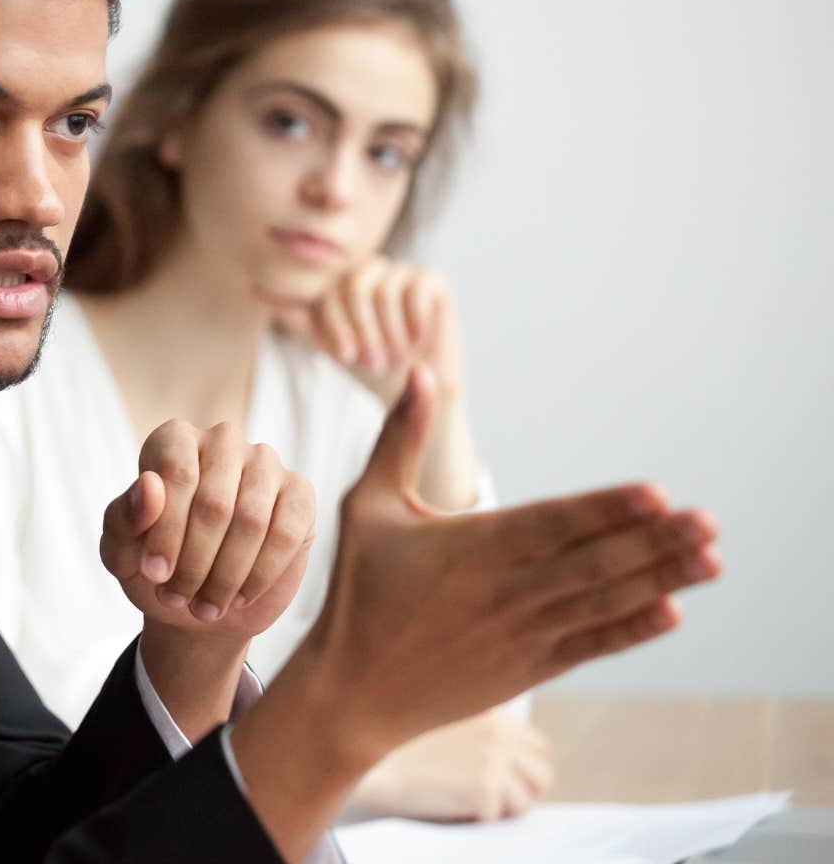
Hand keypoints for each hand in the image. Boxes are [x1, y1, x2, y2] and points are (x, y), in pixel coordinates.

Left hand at [99, 420, 314, 637]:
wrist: (195, 603)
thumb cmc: (154, 567)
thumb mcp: (121, 552)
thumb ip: (123, 518)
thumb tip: (148, 485)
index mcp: (174, 440)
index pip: (175, 473)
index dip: (165, 531)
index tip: (154, 575)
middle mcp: (222, 441)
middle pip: (213, 502)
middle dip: (193, 562)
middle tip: (177, 600)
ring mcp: (265, 464)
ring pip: (251, 520)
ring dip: (225, 575)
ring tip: (204, 607)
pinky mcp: (299, 495)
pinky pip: (285, 533)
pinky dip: (260, 574)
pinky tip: (238, 597)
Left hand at [278, 257, 461, 405]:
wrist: (411, 385)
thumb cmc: (366, 363)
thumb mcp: (326, 341)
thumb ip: (296, 314)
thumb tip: (255, 287)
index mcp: (339, 281)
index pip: (327, 290)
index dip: (335, 324)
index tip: (345, 355)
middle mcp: (368, 268)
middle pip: (354, 287)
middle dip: (362, 330)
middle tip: (373, 361)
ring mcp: (400, 270)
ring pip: (385, 292)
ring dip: (389, 333)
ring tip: (395, 357)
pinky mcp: (431, 279)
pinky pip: (416, 290)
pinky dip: (414, 321)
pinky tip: (417, 340)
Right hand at [303, 364, 720, 752]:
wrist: (352, 690)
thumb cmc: (359, 591)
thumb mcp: (367, 507)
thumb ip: (397, 440)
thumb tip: (416, 372)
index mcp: (471, 547)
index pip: (553, 523)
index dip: (606, 509)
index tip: (656, 494)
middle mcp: (506, 591)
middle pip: (593, 563)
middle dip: (655, 542)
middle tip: (708, 521)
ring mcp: (522, 633)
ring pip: (603, 601)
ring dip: (660, 580)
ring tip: (711, 559)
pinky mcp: (528, 669)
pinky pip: (591, 646)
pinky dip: (631, 629)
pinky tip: (670, 611)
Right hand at [351, 712, 554, 821]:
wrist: (369, 760)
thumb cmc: (393, 743)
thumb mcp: (440, 717)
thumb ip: (473, 728)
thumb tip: (497, 758)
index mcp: (491, 714)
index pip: (536, 746)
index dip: (525, 767)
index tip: (507, 780)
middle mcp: (500, 734)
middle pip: (541, 775)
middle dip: (524, 792)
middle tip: (496, 801)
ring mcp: (495, 762)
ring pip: (525, 801)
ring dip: (501, 809)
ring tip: (467, 804)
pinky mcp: (485, 790)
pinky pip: (494, 817)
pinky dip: (472, 818)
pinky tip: (447, 805)